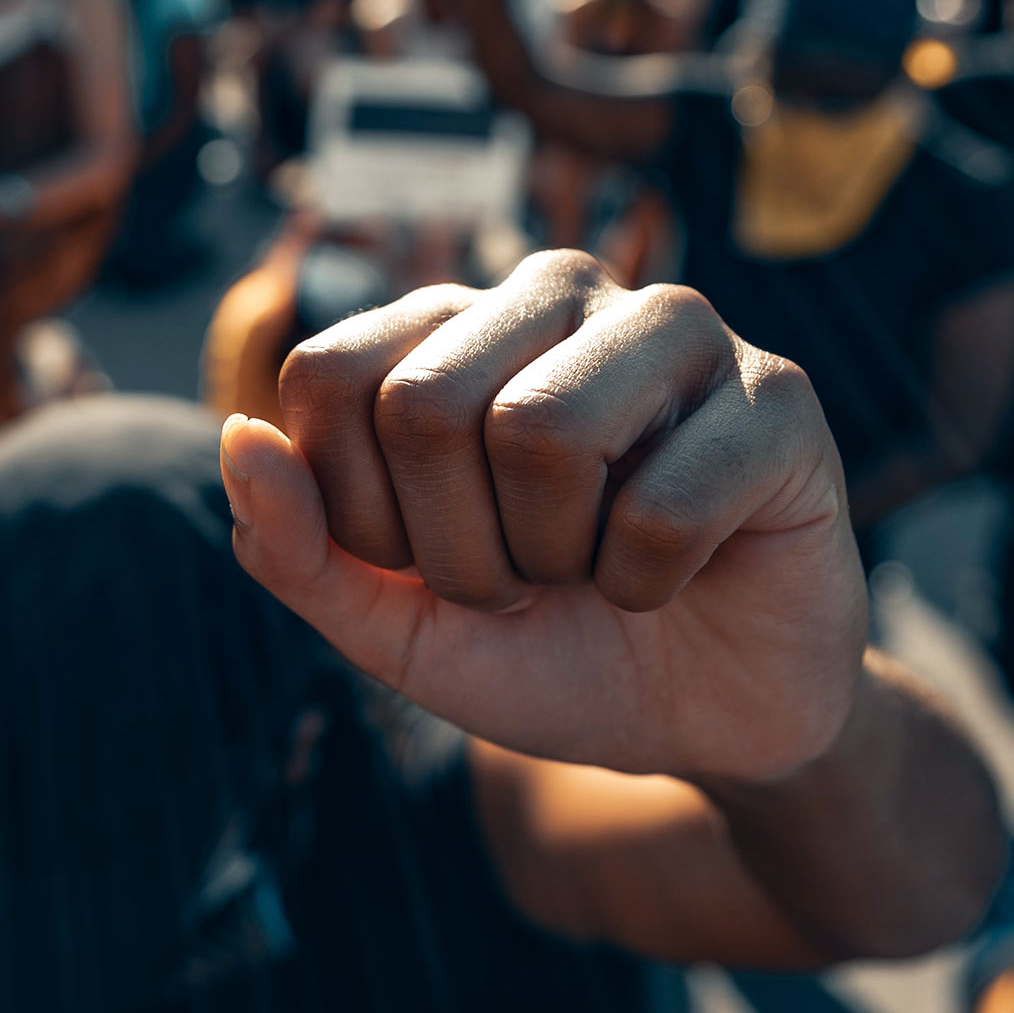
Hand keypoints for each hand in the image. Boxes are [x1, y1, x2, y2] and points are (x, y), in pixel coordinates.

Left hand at [223, 252, 865, 780]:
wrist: (707, 719)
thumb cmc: (550, 646)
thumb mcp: (396, 627)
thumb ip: (298, 548)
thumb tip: (236, 436)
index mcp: (447, 327)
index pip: (327, 378)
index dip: (360, 513)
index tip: (428, 565)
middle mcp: (554, 294)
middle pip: (424, 404)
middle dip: (457, 551)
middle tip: (525, 580)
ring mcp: (673, 328)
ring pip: (542, 429)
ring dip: (555, 557)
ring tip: (596, 566)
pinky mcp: (777, 397)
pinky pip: (661, 505)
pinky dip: (649, 583)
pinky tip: (683, 573)